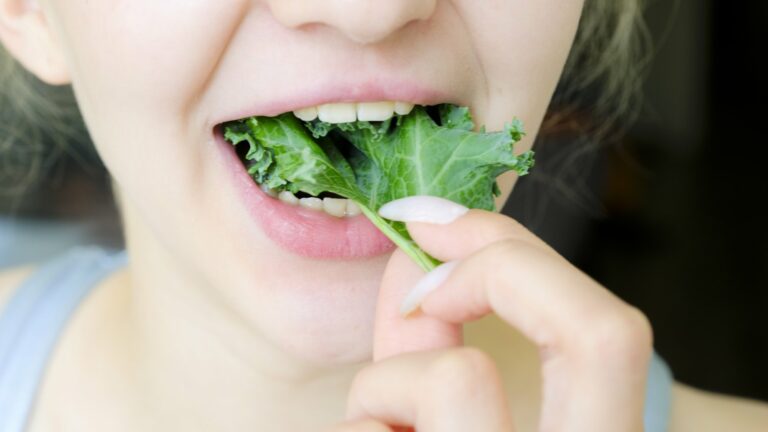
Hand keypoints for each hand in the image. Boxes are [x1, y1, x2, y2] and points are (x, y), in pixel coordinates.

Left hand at [330, 196, 652, 431]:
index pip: (611, 330)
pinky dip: (360, 427)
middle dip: (494, 276)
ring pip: (457, 380)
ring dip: (385, 385)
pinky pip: (373, 431)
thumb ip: (432, 333)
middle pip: (597, 333)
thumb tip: (417, 247)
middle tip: (420, 286)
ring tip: (377, 422)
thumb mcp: (441, 407)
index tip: (432, 227)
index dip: (518, 257)